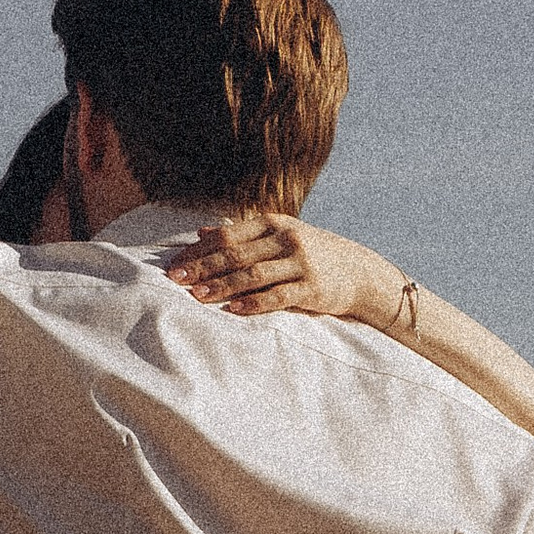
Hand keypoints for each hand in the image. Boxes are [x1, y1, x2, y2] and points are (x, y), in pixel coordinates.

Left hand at [170, 215, 405, 325]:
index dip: (199, 250)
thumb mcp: (279, 236)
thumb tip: (200, 232)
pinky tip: (233, 310)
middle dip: (203, 267)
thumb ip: (241, 235)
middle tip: (174, 280)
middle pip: (236, 254)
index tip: (174, 265)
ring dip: (222, 286)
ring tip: (196, 296)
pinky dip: (254, 303)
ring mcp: (300, 262)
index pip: (228, 236)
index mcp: (274, 224)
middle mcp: (286, 239)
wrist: (359, 271)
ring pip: (253, 275)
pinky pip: (278, 296)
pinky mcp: (312, 288)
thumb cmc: (310, 253)